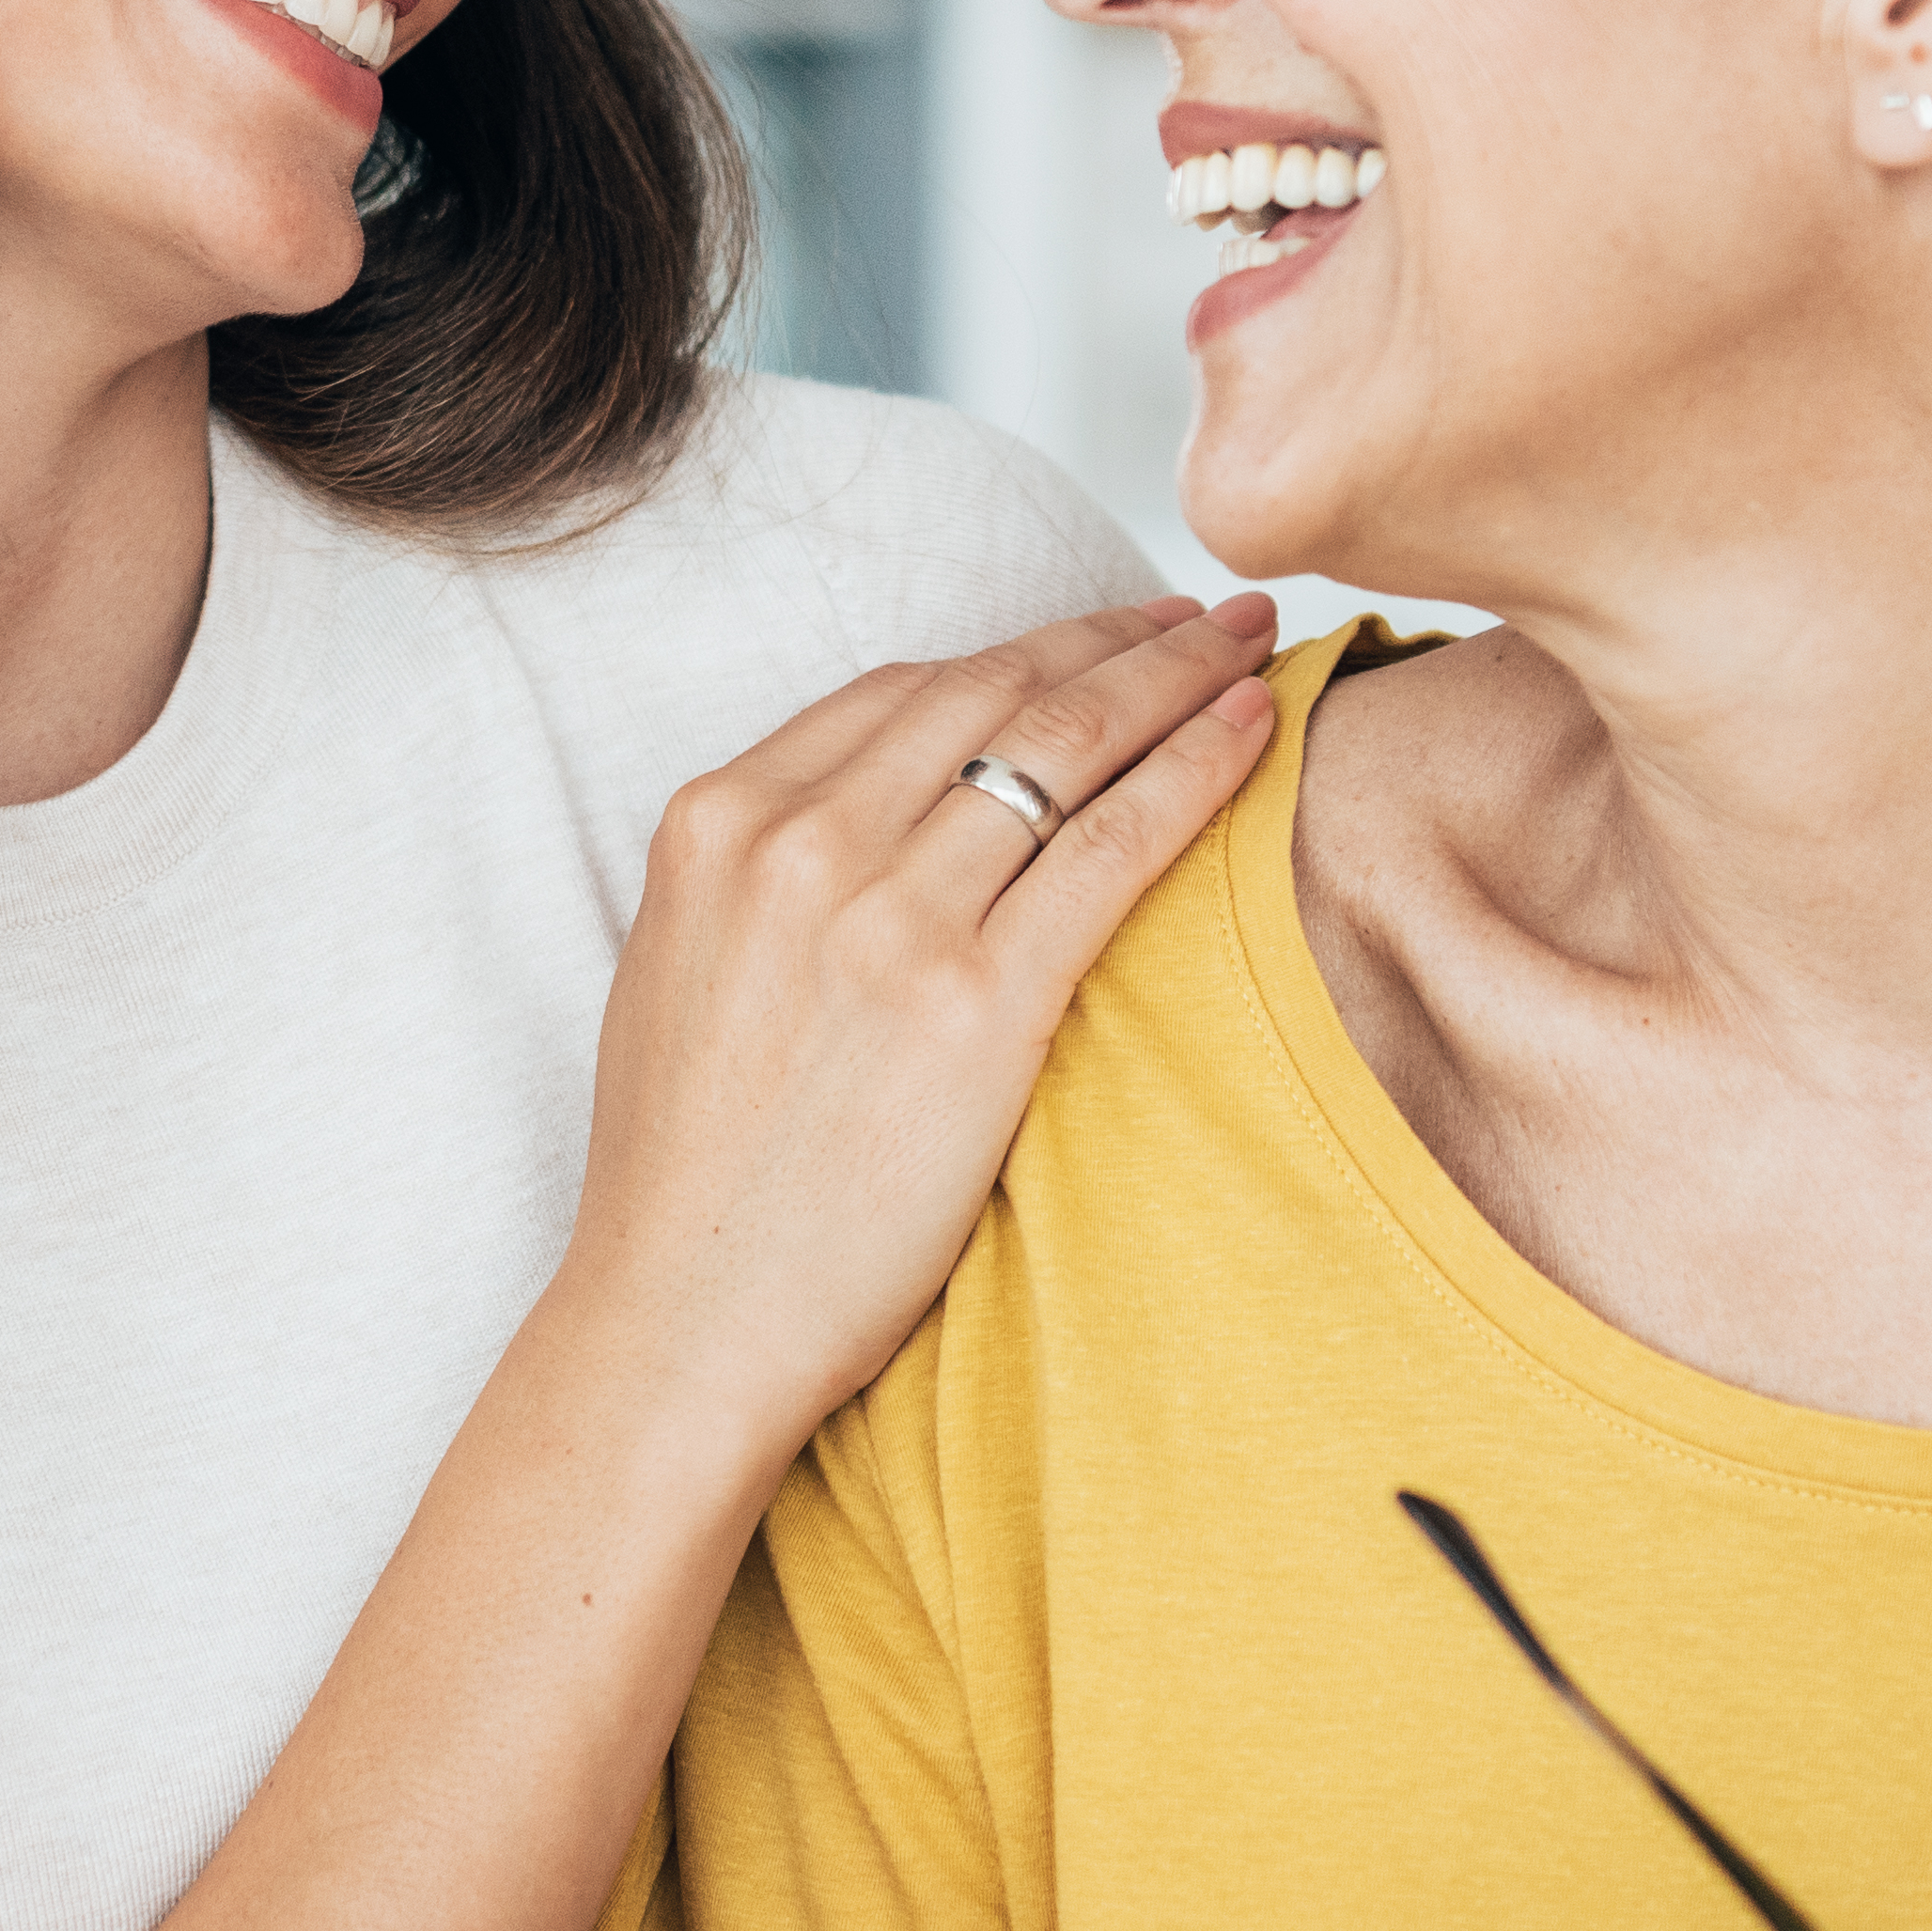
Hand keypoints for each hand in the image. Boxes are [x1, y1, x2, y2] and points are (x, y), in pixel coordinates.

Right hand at [554, 594, 1282, 1457]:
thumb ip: (769, 872)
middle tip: (1205, 613)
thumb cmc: (690, 1175)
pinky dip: (1195, 771)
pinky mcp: (975, 1003)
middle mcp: (798, 843)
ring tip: (1245, 650)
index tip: (1099, 632)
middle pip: (996, 693)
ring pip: (1067, 745)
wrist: (681, 1317)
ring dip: (1175, 679)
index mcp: (718, 821)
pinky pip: (1114, 846)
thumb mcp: (685, 968)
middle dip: (1116, 637)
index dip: (1022, 646)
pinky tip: (1251, 733)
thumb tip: (879, 819)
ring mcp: (887, 916)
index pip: (906, 691)